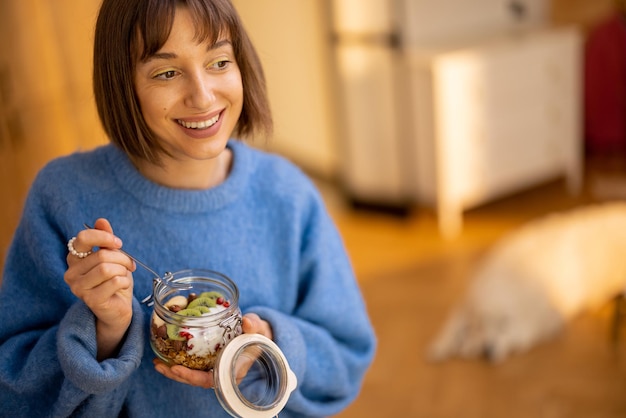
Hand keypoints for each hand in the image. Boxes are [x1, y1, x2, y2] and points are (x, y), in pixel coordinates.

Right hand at [64, 218, 135, 359]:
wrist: (117, 310)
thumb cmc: (114, 282)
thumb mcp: (112, 257)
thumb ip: (106, 240)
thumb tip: (101, 220)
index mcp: (74, 259)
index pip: (82, 238)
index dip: (103, 237)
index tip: (118, 243)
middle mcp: (71, 273)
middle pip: (102, 255)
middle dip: (123, 258)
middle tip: (130, 265)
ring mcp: (79, 288)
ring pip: (107, 268)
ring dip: (123, 270)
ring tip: (125, 275)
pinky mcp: (91, 300)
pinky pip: (115, 282)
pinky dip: (125, 281)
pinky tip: (122, 287)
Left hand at [154, 313, 273, 387]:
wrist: (257, 334)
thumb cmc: (258, 334)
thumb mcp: (259, 329)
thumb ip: (254, 325)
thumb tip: (248, 322)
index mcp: (232, 371)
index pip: (209, 380)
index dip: (192, 377)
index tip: (177, 368)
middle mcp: (220, 373)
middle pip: (194, 380)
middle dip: (176, 375)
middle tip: (160, 365)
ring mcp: (212, 367)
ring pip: (190, 374)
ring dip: (172, 370)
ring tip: (157, 362)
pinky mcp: (207, 361)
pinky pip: (190, 365)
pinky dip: (176, 360)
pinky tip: (164, 353)